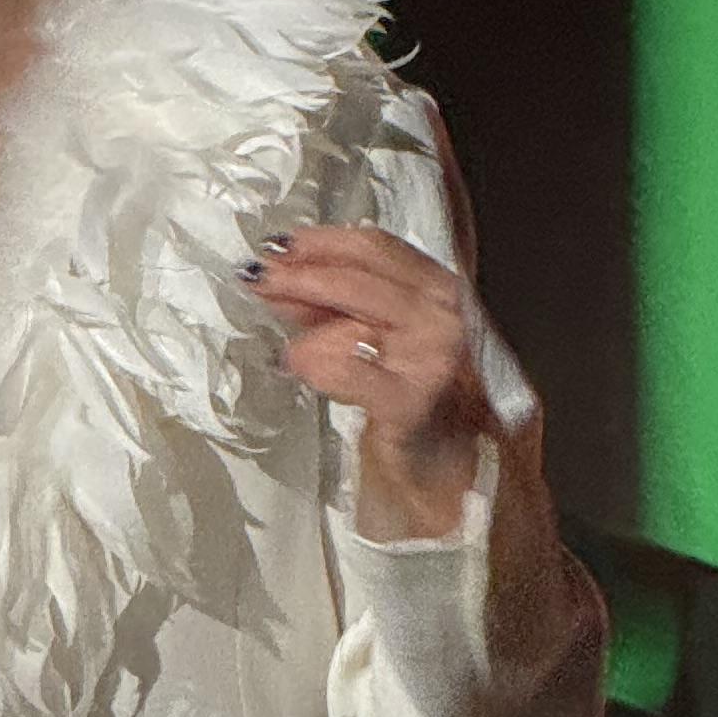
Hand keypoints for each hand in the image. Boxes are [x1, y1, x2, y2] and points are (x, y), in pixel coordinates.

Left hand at [242, 223, 505, 538]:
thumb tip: (288, 280)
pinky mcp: (412, 399)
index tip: (279, 244)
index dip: (321, 242)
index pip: (377, 247)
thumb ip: (344, 308)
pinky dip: (316, 364)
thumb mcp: (387, 341)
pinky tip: (301, 368)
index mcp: (442, 292)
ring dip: (307, 319)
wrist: (460, 474)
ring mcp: (434, 354)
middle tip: (257, 276)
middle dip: (300, 272)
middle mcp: (446, 314)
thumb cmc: (424, 408)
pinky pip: (349, 366)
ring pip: (356, 312)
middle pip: (361, 272)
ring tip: (286, 338)